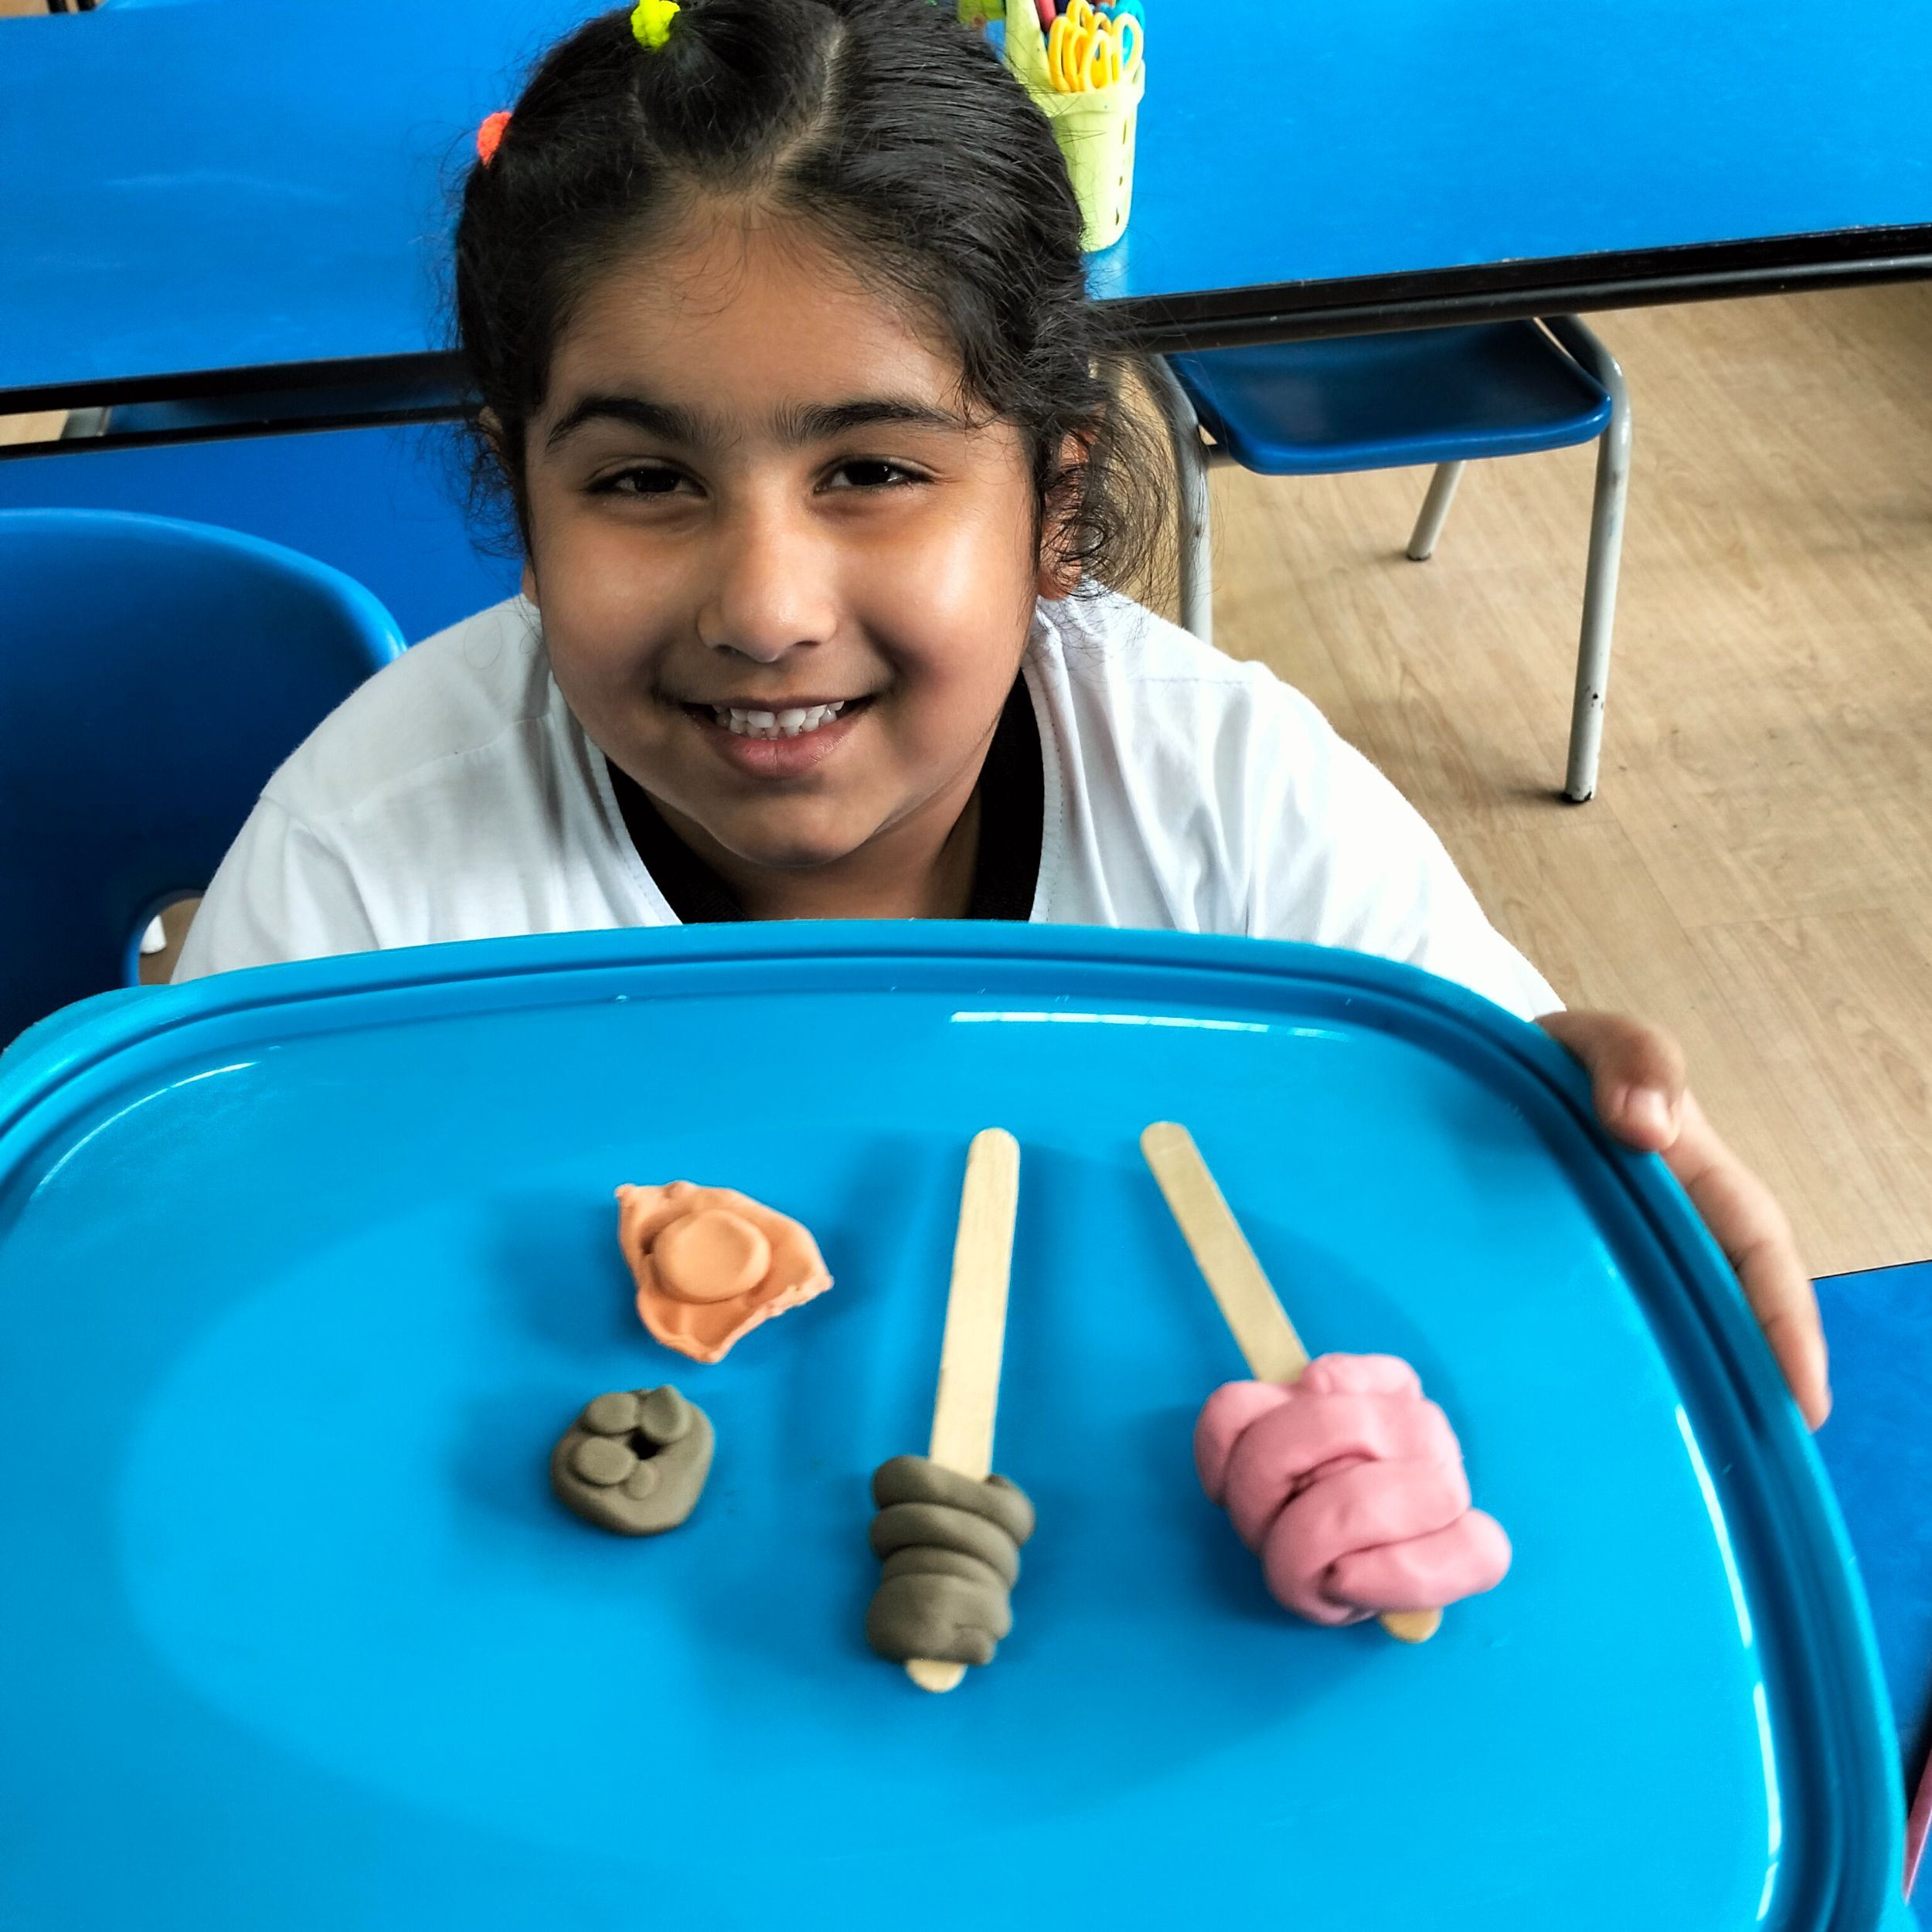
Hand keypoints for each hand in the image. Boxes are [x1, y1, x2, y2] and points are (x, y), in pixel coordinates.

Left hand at [1537, 1010, 1829, 1427]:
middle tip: (1749, 1460)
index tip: (1802, 1399)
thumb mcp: (1592, 1039)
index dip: (1785, 1325)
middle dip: (1747, 1382)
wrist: (1460, 1071)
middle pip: (1720, 1310)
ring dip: (1679, 1391)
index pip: (1757, 1252)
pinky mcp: (1550, 1280)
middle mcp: (1661, 1230)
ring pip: (1661, 1332)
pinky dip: (1602, 1375)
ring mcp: (1607, 1260)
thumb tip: (1647, 1127)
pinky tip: (1586, 1429)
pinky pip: (1590, 1331)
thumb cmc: (1549, 1058)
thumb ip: (1632, 1057)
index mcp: (1691, 1178)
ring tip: (1680, 1467)